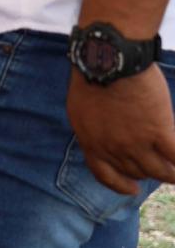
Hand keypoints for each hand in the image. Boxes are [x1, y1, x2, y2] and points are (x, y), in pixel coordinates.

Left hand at [67, 67, 174, 194]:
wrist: (108, 58)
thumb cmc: (94, 73)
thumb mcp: (81, 106)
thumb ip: (94, 127)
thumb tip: (106, 139)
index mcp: (90, 140)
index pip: (104, 174)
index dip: (119, 185)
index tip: (132, 189)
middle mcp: (112, 147)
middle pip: (135, 170)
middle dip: (146, 170)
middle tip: (158, 165)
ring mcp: (136, 142)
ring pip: (159, 171)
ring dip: (169, 173)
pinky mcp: (159, 132)